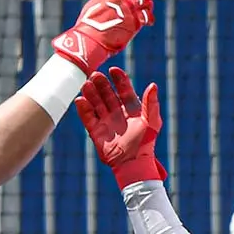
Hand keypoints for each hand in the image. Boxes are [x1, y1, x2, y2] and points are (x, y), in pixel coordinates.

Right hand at [53, 0, 154, 73]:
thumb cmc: (87, 27)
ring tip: (147, 9)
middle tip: (140, 0)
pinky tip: (149, 22)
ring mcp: (129, 8)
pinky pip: (147, 16)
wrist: (90, 40)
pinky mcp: (135, 22)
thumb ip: (103, 0)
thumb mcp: (92, 6)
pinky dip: (149, 18)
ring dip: (147, 3)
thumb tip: (107, 1)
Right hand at [74, 68, 164, 187]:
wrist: (133, 163)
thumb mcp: (152, 121)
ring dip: (91, 93)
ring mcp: (106, 121)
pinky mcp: (96, 131)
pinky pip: (88, 118)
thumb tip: (153, 85)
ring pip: (96, 103)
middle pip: (107, 94)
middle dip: (101, 84)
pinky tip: (80, 100)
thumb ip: (151, 103)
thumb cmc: (145, 142)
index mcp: (131, 108)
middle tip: (95, 75)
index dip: (119, 79)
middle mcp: (117, 112)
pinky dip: (83, 109)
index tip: (113, 70)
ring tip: (86, 84)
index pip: (123, 89)